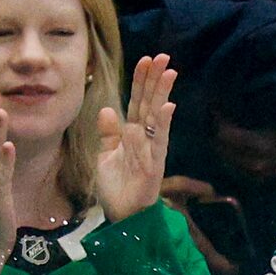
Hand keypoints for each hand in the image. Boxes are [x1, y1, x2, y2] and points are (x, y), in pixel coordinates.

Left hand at [95, 54, 177, 222]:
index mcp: (133, 135)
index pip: (137, 102)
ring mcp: (151, 152)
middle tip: (163, 56)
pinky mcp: (153, 168)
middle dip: (156, 81)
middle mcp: (145, 140)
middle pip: (150, 104)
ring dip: (162, 95)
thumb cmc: (117, 187)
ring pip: (157, 119)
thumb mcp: (105, 157)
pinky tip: (166, 108)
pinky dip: (160, 126)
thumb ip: (108, 134)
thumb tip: (107, 109)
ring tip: (169, 73)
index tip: (145, 59)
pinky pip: (156, 144)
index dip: (141, 81)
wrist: (121, 218)